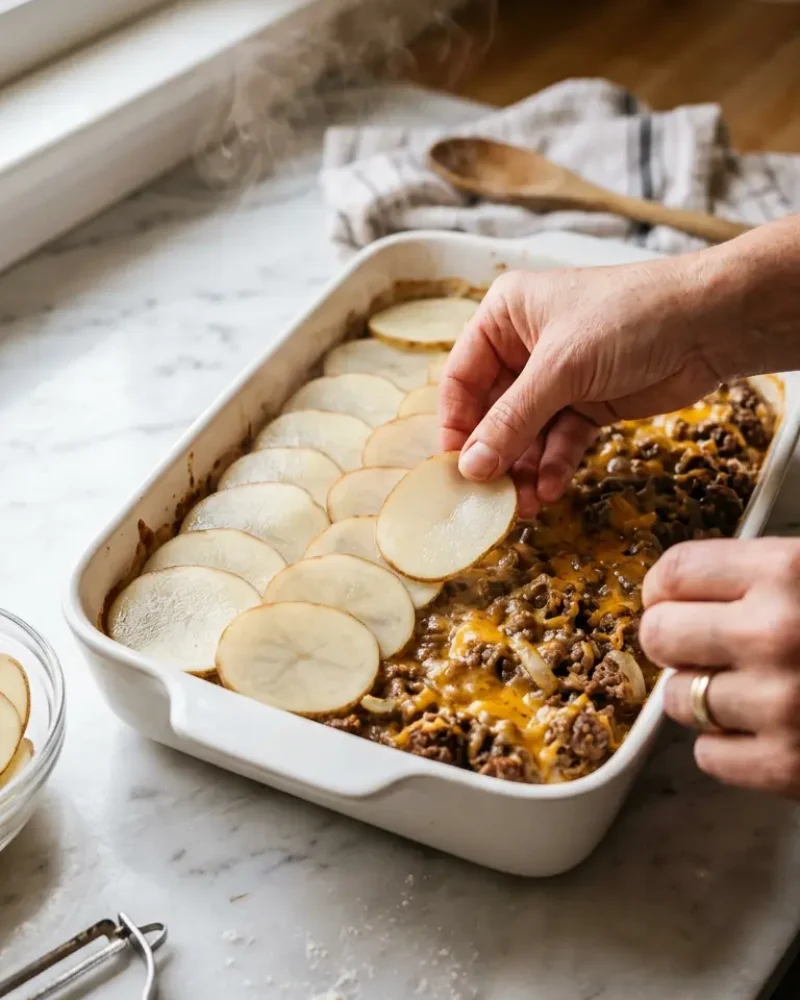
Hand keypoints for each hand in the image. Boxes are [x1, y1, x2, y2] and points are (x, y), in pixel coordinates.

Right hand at [440, 257, 733, 515]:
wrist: (711, 324)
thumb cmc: (630, 318)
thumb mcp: (561, 369)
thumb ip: (512, 421)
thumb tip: (470, 468)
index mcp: (505, 317)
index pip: (461, 378)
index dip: (454, 425)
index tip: (453, 469)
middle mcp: (525, 346)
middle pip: (493, 412)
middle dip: (494, 456)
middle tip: (489, 497)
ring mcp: (558, 378)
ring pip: (526, 434)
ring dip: (523, 470)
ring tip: (522, 505)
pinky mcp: (588, 403)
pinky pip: (560, 441)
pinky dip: (554, 465)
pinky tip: (552, 489)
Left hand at [641, 537, 799, 798]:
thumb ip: (758, 576)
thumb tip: (678, 586)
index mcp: (785, 572)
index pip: (674, 571)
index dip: (665, 588)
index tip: (671, 600)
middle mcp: (774, 632)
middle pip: (658, 634)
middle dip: (672, 642)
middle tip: (703, 648)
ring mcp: (779, 704)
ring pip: (676, 698)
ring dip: (701, 697)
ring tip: (748, 691)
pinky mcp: (786, 766)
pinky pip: (708, 755)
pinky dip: (728, 749)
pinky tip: (765, 732)